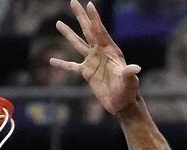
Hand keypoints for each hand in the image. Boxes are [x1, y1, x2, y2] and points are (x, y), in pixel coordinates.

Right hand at [51, 1, 141, 116]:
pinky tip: (52, 61)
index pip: (100, 31)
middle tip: (73, 1)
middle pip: (88, 31)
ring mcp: (93, 61)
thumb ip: (130, 74)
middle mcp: (100, 53)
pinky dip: (62, 64)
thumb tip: (135, 68)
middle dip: (81, 17)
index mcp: (110, 51)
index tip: (89, 4)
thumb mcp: (130, 82)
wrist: (122, 103)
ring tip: (58, 23)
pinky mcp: (87, 73)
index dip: (94, 18)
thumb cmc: (128, 92)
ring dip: (68, 34)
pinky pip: (72, 67)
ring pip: (78, 44)